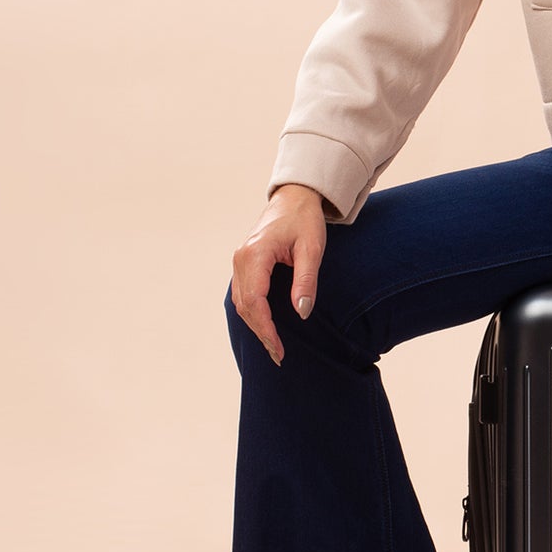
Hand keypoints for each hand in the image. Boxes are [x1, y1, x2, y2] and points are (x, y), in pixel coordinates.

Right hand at [230, 183, 329, 366]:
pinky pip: (243, 294)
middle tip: (278, 355)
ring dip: (255, 325)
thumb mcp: (312, 249)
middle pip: (245, 306)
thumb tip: (301, 311)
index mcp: (255, 254)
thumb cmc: (304, 219)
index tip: (279, 348)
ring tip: (273, 346)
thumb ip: (306, 280)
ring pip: (241, 302)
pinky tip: (265, 326)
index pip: (255, 301)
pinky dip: (252, 313)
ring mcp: (240, 260)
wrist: (294, 197)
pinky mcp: (244, 263)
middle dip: (260, 332)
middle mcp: (241, 258)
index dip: (266, 328)